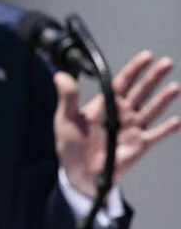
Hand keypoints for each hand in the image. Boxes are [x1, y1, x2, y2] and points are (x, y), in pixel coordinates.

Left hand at [54, 50, 180, 197]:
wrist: (78, 172)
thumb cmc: (70, 144)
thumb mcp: (65, 118)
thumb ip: (67, 97)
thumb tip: (60, 75)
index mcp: (105, 104)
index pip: (122, 81)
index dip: (135, 68)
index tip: (147, 55)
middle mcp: (121, 113)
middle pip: (141, 90)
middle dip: (153, 77)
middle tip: (167, 63)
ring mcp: (132, 128)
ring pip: (151, 110)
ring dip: (163, 99)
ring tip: (174, 87)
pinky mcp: (139, 146)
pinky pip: (155, 135)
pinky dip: (167, 129)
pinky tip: (177, 121)